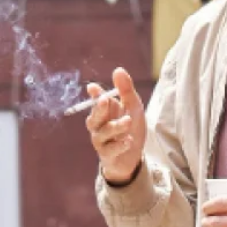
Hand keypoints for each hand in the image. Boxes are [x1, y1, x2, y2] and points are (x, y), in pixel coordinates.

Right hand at [86, 68, 145, 183]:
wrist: (133, 156)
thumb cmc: (130, 129)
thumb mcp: (133, 108)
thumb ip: (126, 90)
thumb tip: (118, 70)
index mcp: (105, 111)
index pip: (96, 101)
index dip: (95, 95)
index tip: (93, 88)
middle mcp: (99, 125)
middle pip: (94, 117)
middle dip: (99, 108)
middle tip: (106, 100)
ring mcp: (101, 141)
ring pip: (102, 133)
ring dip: (115, 126)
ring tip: (128, 121)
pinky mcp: (107, 155)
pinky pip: (109, 150)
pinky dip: (119, 145)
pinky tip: (129, 141)